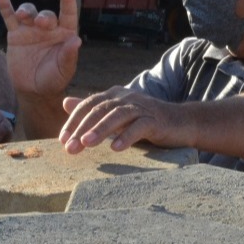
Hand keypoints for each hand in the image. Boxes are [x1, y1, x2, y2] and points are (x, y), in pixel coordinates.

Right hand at [0, 0, 81, 96]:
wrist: (33, 90)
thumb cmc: (53, 79)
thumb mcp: (63, 71)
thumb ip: (69, 56)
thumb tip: (76, 40)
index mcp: (64, 35)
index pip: (68, 14)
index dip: (67, 0)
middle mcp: (48, 29)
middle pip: (46, 15)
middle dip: (44, 17)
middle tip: (40, 23)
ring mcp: (31, 30)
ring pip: (29, 12)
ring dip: (26, 10)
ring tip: (22, 15)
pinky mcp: (16, 35)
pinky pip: (10, 18)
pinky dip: (6, 8)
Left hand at [59, 87, 176, 153]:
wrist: (181, 122)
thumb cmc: (145, 121)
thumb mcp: (115, 115)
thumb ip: (92, 109)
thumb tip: (65, 102)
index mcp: (114, 95)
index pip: (88, 105)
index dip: (73, 121)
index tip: (62, 139)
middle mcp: (126, 97)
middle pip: (99, 110)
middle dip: (82, 128)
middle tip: (69, 147)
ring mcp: (142, 107)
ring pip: (117, 116)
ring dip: (100, 130)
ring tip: (86, 144)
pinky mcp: (155, 120)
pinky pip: (139, 127)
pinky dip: (127, 136)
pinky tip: (115, 148)